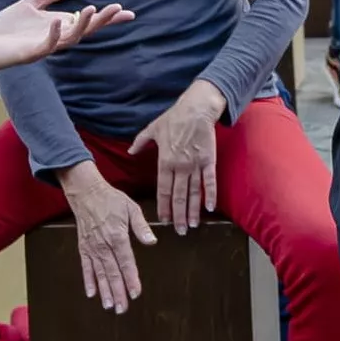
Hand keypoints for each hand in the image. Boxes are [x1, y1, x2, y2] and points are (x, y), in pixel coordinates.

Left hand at [0, 0, 133, 75]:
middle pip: (86, 30)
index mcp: (59, 26)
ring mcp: (45, 46)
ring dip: (83, 24)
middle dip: (102, 21)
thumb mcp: (31, 4)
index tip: (128, 12)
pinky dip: (54, 35)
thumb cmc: (8, 28)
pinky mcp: (30, 53)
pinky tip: (58, 21)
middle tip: (118, 9)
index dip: (108, 19)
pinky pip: (46, 46)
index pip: (88, 22)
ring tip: (92, 8)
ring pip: (71, 38)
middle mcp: (57, 38)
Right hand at [61, 161, 157, 312]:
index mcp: (117, 236)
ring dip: (104, 291)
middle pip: (112, 273)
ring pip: (100, 273)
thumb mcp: (131, 208)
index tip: (135, 293)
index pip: (126, 262)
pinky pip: (86, 267)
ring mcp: (92, 248)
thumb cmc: (111, 199)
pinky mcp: (84, 247)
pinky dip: (88, 280)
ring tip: (109, 306)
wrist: (86, 192)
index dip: (131, 279)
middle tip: (123, 309)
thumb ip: (141, 227)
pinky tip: (91, 293)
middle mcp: (103, 245)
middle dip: (118, 292)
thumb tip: (152, 241)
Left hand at [128, 80, 223, 234]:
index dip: (164, 206)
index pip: (163, 190)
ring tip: (192, 225)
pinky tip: (209, 208)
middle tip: (179, 231)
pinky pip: (209, 181)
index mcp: (165, 161)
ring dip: (192, 211)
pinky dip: (210, 195)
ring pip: (193, 193)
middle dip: (178, 216)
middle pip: (178, 196)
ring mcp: (195, 165)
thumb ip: (140, 142)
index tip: (163, 220)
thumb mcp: (152, 129)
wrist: (196, 109)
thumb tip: (130, 151)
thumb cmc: (174, 118)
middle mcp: (180, 167)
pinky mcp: (208, 161)